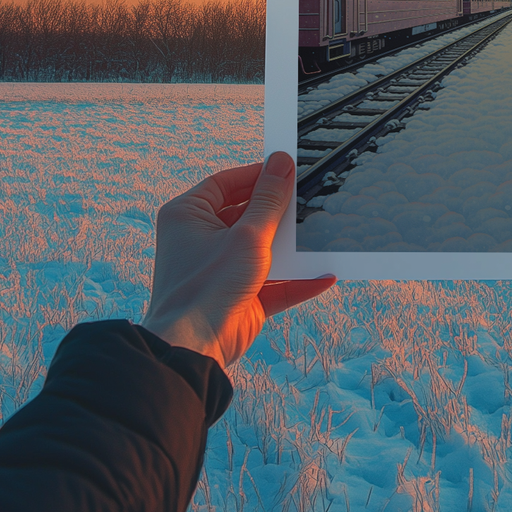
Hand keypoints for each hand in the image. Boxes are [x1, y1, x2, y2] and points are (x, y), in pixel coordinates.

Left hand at [141, 152, 335, 367]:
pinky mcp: (239, 298)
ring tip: (320, 231)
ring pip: (262, 249)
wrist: (194, 350)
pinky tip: (323, 275)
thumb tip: (282, 161)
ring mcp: (221, 270)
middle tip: (309, 196)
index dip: (258, 175)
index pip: (226, 183)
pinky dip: (296, 280)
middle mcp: (201, 240)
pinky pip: (274, 283)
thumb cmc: (208, 286)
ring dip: (291, 246)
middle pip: (247, 214)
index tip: (288, 168)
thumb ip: (269, 199)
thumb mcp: (247, 234)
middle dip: (279, 211)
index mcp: (188, 215)